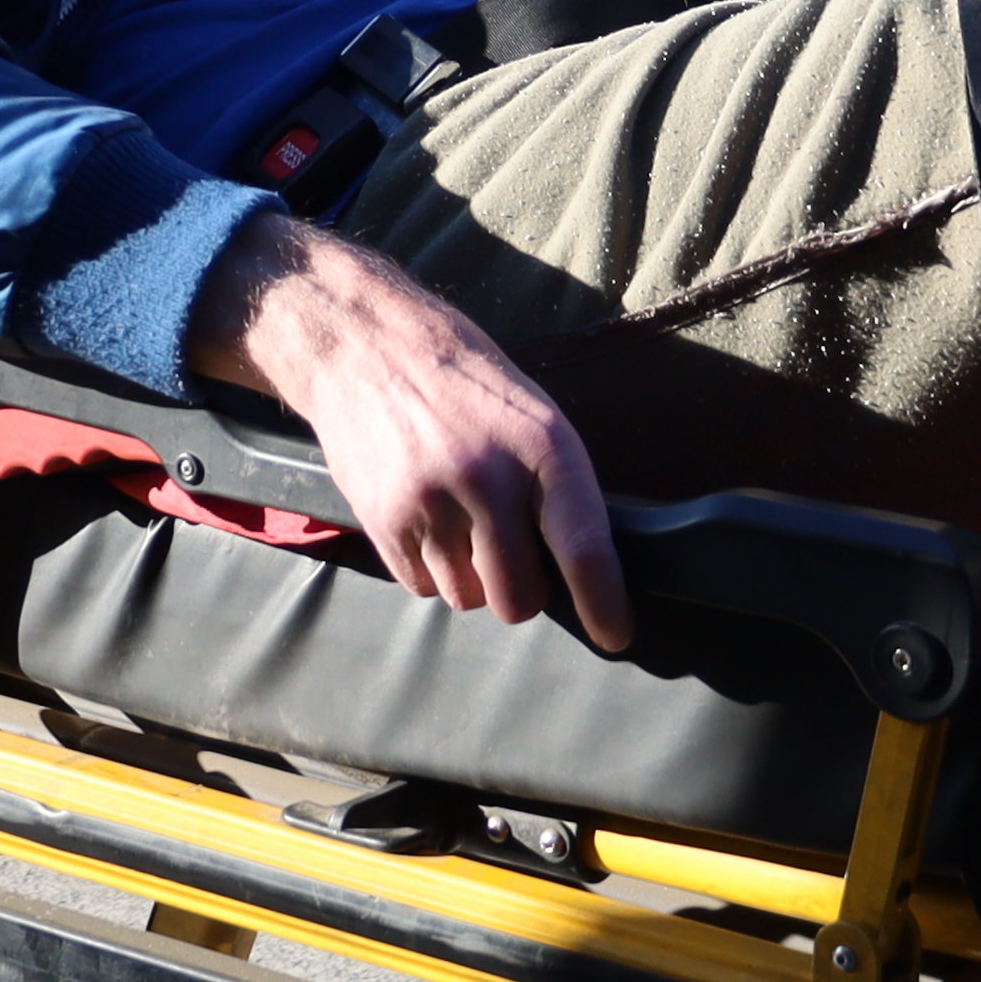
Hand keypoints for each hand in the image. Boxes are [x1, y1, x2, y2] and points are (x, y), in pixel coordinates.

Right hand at [189, 215, 631, 644]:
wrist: (365, 346)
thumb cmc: (461, 382)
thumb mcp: (530, 414)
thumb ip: (553, 486)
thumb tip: (580, 567)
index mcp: (543, 446)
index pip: (584, 547)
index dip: (604, 603)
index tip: (615, 636)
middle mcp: (490, 478)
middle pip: (520, 598)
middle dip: (521, 592)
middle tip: (510, 556)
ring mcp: (432, 503)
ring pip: (468, 598)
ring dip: (470, 578)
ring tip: (457, 518)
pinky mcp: (384, 521)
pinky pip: (422, 588)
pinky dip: (429, 570)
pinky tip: (425, 519)